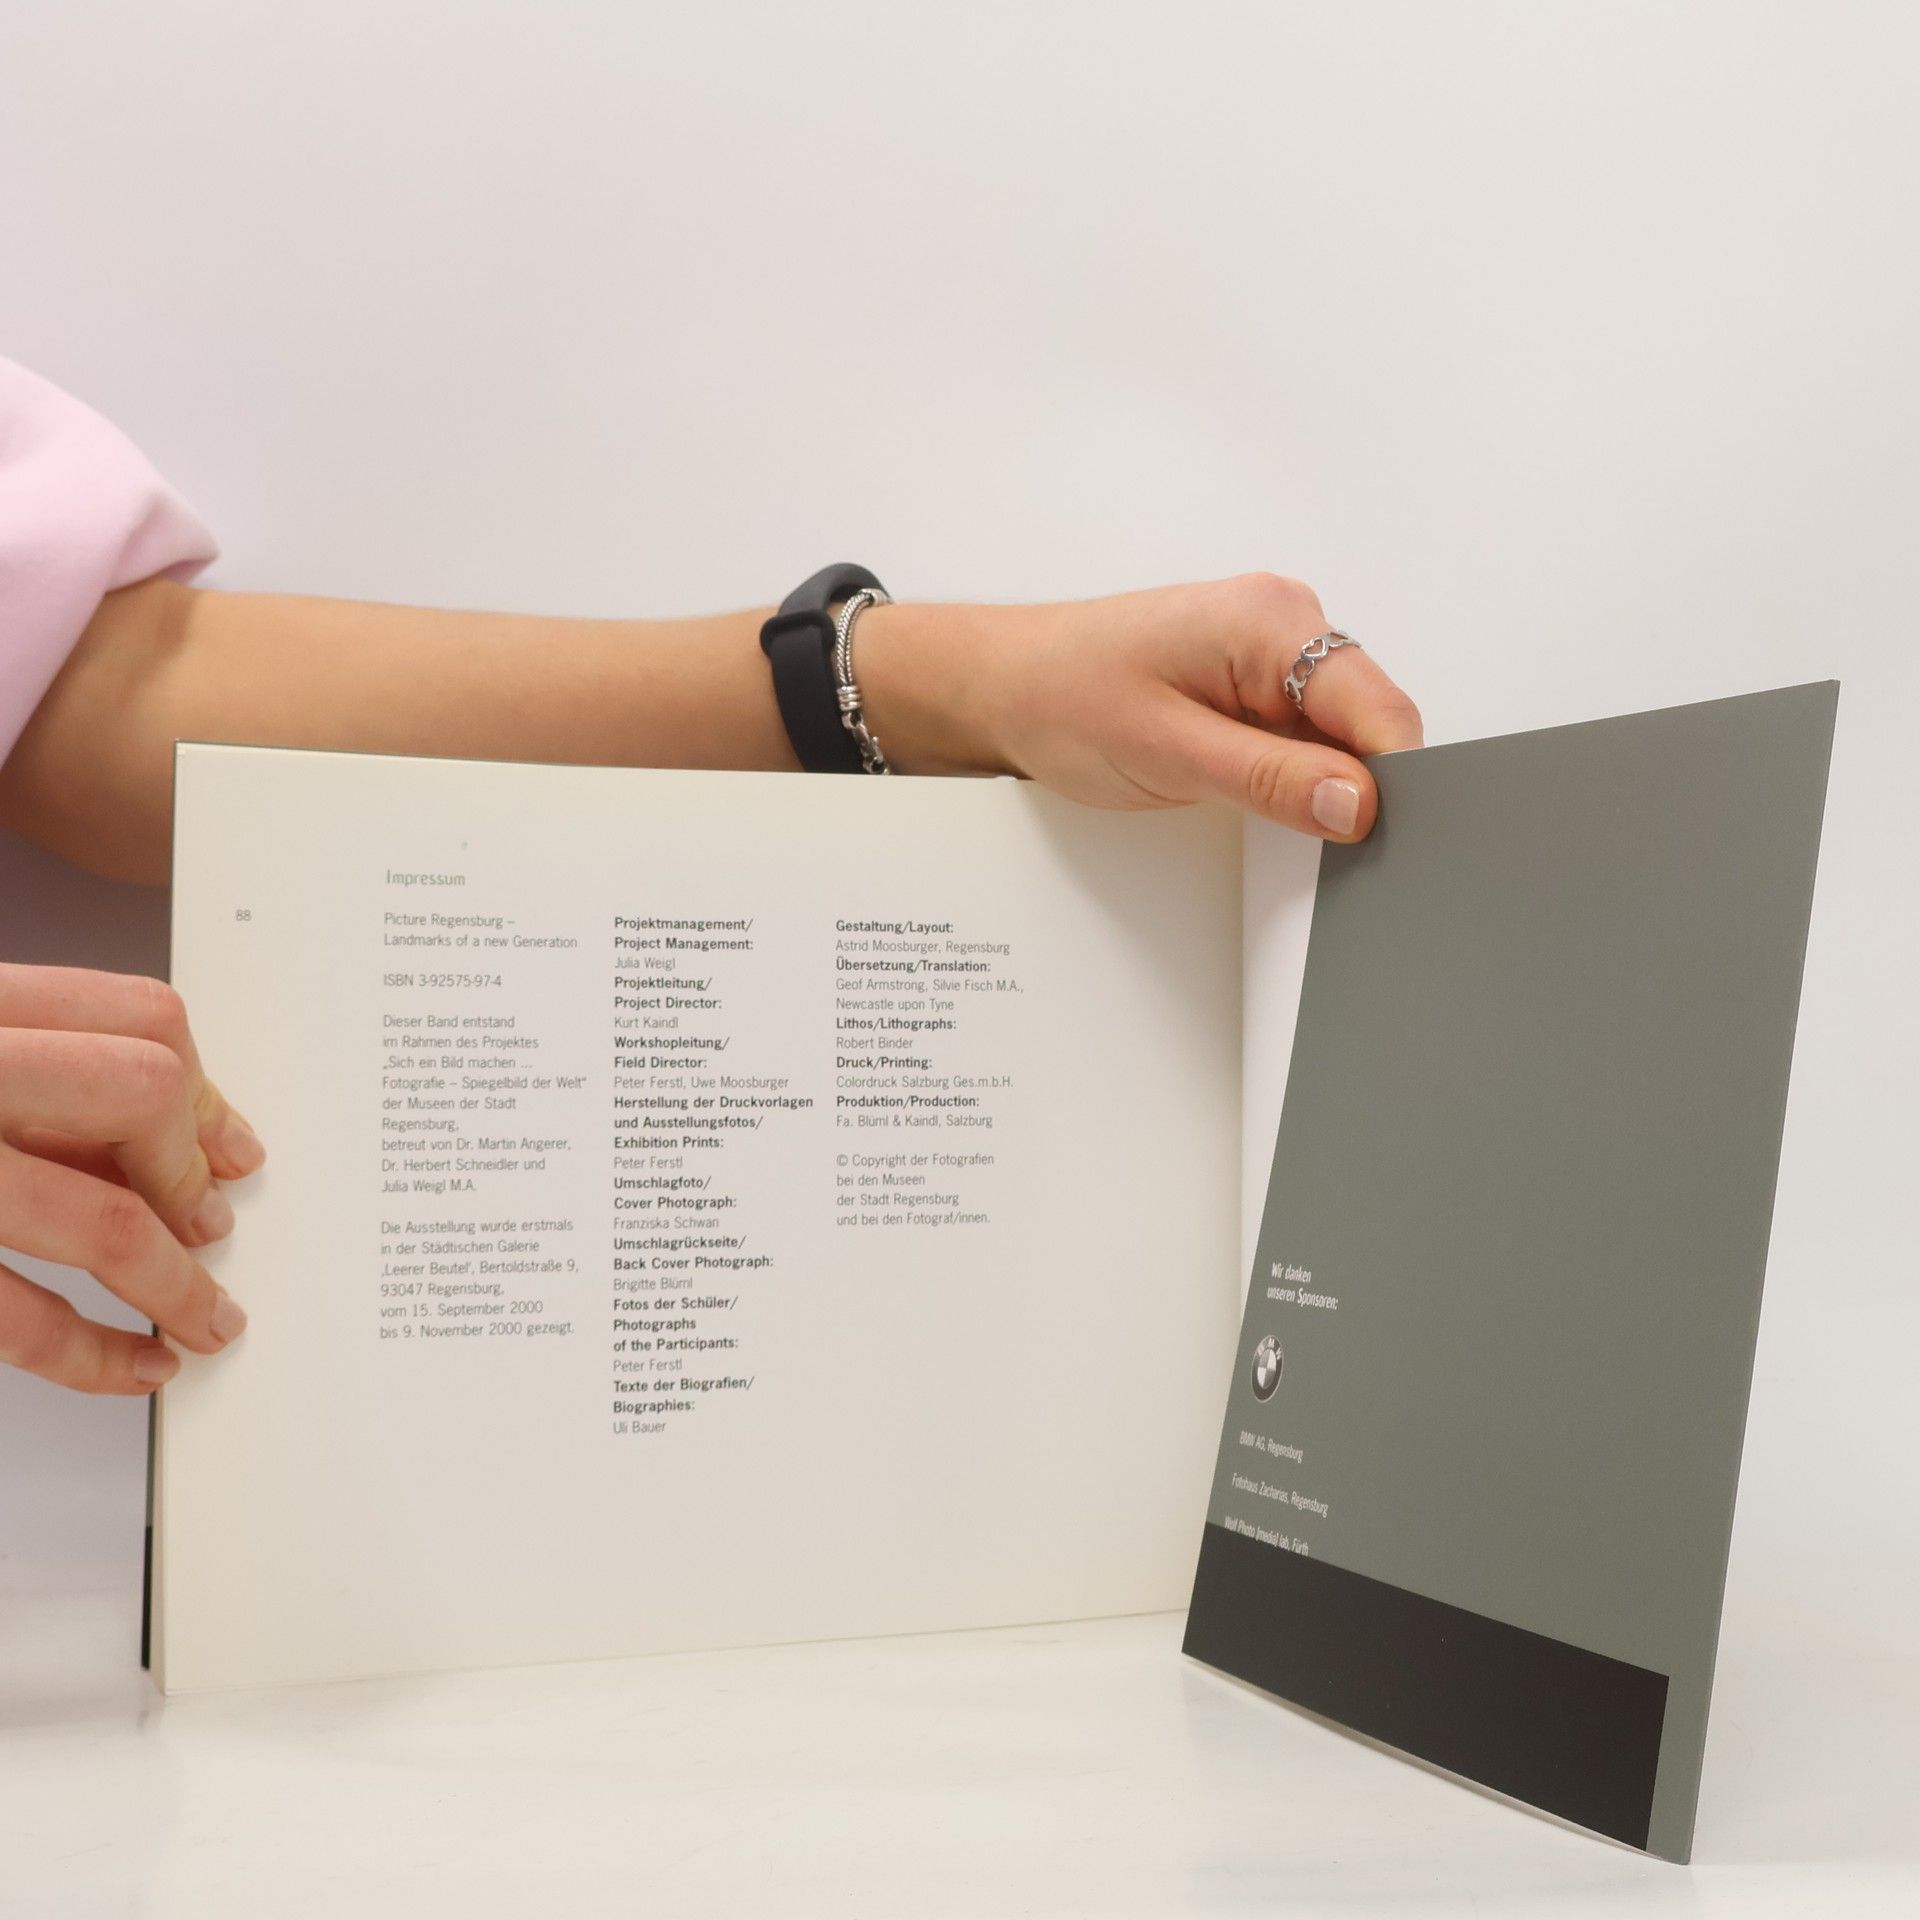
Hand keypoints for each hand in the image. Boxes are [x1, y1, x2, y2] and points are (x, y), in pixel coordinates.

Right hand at [0, 966, 263, 1393]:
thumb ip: (53, 1080)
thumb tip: (198, 1149)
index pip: (139, 1017)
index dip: (203, 1091)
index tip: (233, 1152)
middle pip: (139, 1093)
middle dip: (189, 1171)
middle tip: (213, 1227)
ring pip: (101, 1220)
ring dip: (175, 1285)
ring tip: (207, 1319)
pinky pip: (21, 1317)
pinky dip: (92, 1355)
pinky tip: (134, 1364)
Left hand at [863, 574, 1423, 836]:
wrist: (1002, 687)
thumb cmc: (1062, 699)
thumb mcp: (1168, 753)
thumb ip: (1270, 780)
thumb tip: (1359, 804)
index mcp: (1272, 620)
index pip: (1379, 707)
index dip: (1394, 778)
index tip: (1380, 838)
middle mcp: (1283, 625)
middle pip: (1369, 722)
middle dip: (1356, 786)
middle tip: (1314, 843)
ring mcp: (1270, 655)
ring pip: (1339, 737)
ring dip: (1318, 785)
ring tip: (1262, 813)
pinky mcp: (1253, 687)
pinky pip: (1303, 739)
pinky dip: (1292, 779)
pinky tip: (1255, 800)